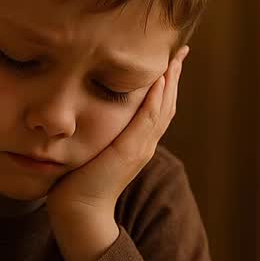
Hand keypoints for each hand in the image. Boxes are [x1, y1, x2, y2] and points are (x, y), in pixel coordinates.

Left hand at [47, 47, 188, 220]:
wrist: (78, 211)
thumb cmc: (78, 182)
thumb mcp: (94, 149)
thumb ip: (99, 132)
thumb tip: (87, 110)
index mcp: (138, 143)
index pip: (158, 107)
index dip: (166, 83)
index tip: (170, 59)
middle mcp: (144, 144)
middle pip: (167, 104)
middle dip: (174, 76)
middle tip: (181, 49)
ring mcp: (140, 148)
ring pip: (162, 108)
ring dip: (170, 81)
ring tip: (175, 57)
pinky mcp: (129, 151)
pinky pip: (148, 120)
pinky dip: (156, 99)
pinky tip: (160, 80)